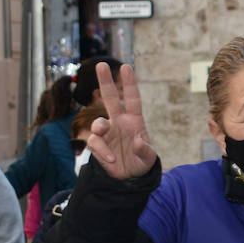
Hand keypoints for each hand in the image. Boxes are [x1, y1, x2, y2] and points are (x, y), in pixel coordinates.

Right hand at [88, 63, 157, 178]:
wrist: (128, 177)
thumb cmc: (141, 162)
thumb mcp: (148, 158)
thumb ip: (145, 150)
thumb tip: (138, 141)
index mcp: (134, 120)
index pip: (132, 98)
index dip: (129, 83)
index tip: (126, 67)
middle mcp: (119, 122)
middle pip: (110, 98)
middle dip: (105, 81)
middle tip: (100, 64)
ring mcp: (107, 132)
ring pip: (98, 123)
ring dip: (100, 128)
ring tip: (103, 134)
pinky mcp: (97, 145)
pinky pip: (95, 143)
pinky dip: (102, 151)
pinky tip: (112, 160)